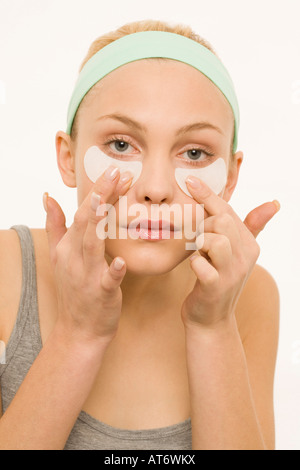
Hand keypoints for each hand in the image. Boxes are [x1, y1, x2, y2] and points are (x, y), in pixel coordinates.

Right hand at [44, 167, 132, 343]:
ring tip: (107, 199)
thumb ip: (55, 226)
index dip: (97, 192)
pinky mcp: (101, 294)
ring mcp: (87, 276)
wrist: (79, 330)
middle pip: (86, 222)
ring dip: (99, 222)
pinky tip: (120, 262)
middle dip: (100, 196)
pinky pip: (107, 282)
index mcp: (67, 247)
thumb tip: (48, 197)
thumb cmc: (73, 290)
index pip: (82, 213)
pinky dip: (113, 272)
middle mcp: (74, 258)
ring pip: (92, 244)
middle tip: (116, 172)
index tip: (113, 171)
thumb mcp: (58, 256)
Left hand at [181, 177, 279, 329]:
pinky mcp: (216, 287)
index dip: (207, 194)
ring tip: (197, 254)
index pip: (227, 210)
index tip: (189, 179)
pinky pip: (202, 266)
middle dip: (202, 222)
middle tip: (194, 236)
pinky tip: (195, 269)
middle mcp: (245, 256)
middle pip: (222, 220)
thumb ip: (250, 227)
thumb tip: (274, 203)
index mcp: (249, 244)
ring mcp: (232, 273)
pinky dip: (194, 264)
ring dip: (198, 243)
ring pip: (214, 239)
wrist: (210, 320)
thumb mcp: (234, 253)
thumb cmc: (216, 280)